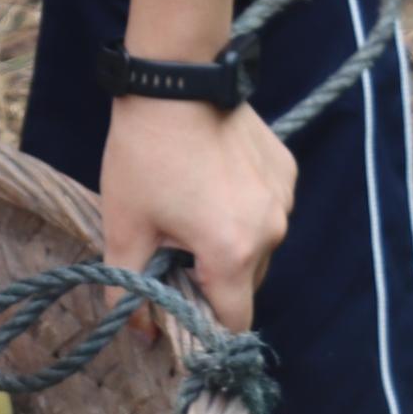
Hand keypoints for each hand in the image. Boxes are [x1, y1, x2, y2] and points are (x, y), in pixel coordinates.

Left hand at [98, 95, 294, 331]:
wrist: (174, 81)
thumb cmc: (144, 155)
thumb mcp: (125, 224)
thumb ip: (129, 287)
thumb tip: (138, 332)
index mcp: (232, 253)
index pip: (233, 322)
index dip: (206, 327)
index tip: (180, 311)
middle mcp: (271, 232)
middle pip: (247, 283)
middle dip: (213, 279)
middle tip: (175, 251)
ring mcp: (284, 199)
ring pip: (260, 246)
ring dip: (231, 243)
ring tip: (192, 210)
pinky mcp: (287, 170)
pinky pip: (268, 209)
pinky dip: (244, 209)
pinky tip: (212, 181)